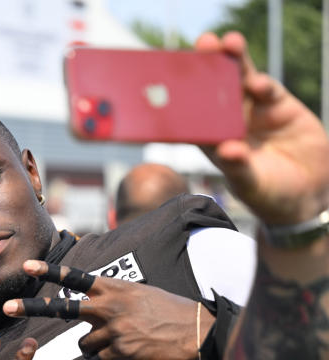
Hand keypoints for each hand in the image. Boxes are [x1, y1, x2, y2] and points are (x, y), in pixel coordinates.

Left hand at [1, 261, 209, 359]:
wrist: (197, 331)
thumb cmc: (170, 311)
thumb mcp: (139, 294)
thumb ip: (112, 298)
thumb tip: (92, 307)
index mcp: (113, 288)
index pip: (74, 278)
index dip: (49, 271)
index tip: (27, 266)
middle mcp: (107, 306)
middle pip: (60, 308)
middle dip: (30, 307)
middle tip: (6, 308)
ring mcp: (111, 330)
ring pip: (83, 344)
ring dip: (98, 346)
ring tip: (126, 341)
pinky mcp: (118, 351)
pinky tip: (134, 353)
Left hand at [197, 31, 328, 222]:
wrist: (307, 194)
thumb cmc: (269, 194)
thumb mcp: (251, 184)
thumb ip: (239, 167)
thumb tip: (227, 151)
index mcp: (213, 140)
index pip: (192, 113)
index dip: (183, 93)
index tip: (172, 75)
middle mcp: (229, 122)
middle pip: (214, 88)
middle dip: (208, 65)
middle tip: (203, 43)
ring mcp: (254, 112)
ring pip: (240, 81)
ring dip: (235, 61)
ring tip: (229, 43)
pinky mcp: (279, 106)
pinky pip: (267, 89)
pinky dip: (262, 84)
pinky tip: (257, 83)